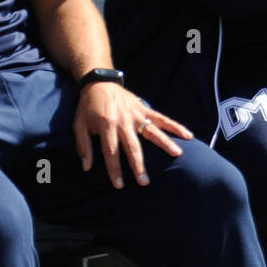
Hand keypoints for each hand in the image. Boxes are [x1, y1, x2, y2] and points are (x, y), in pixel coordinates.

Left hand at [72, 82, 192, 188]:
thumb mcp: (78, 125)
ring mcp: (136, 114)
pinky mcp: (144, 109)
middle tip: (144, 182)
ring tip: (178, 154)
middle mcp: (123, 120)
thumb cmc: (87, 107)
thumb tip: (86, 167)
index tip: (119, 185)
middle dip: (138, 165)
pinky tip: (188, 135)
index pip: (111, 151)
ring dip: (165, 143)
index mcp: (105, 124)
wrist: (98, 82)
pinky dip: (175, 126)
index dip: (114, 169)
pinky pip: (161, 118)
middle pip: (133, 146)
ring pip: (152, 130)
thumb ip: (83, 146)